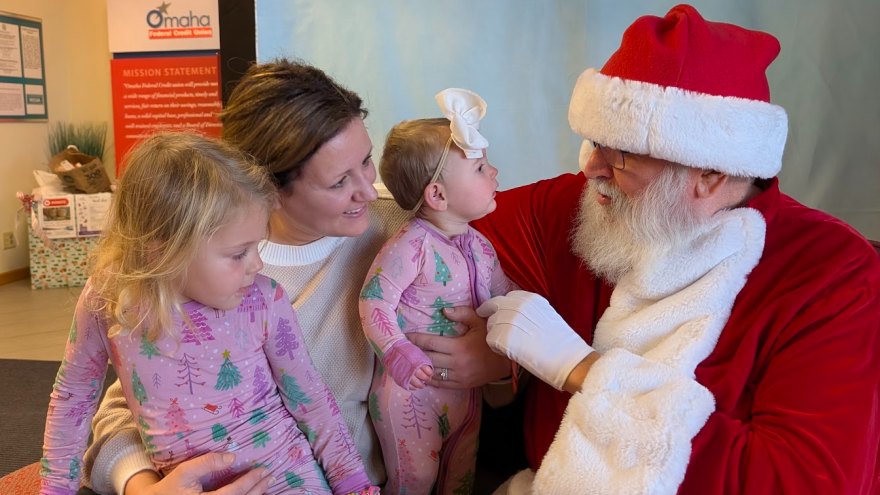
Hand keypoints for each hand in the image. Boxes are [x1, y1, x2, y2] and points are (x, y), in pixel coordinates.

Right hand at [125, 453, 273, 494]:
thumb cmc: (170, 487)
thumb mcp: (185, 471)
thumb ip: (207, 463)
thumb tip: (232, 457)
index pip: (234, 493)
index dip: (250, 481)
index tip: (263, 470)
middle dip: (258, 490)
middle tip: (271, 476)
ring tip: (267, 485)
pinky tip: (255, 494)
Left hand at [407, 306, 510, 388]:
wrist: (507, 362)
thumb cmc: (491, 339)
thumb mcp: (479, 322)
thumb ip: (462, 314)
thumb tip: (444, 310)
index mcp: (459, 347)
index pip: (431, 343)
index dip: (416, 340)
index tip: (406, 336)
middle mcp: (456, 364)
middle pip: (428, 359)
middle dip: (415, 353)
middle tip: (404, 348)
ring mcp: (458, 377)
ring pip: (432, 373)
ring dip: (420, 367)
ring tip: (410, 361)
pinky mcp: (461, 385)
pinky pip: (440, 384)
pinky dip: (429, 379)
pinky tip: (422, 373)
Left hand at [478, 291, 593, 390]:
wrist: (567, 359)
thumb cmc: (561, 342)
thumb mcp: (546, 314)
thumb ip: (528, 311)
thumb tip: (512, 314)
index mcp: (529, 298)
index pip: (506, 298)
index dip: (500, 306)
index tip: (497, 313)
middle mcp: (516, 305)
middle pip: (494, 308)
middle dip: (492, 318)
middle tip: (493, 329)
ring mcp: (508, 320)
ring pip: (490, 325)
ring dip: (496, 334)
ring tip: (510, 345)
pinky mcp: (502, 337)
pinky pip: (490, 340)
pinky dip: (496, 348)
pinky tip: (508, 353)